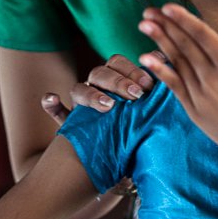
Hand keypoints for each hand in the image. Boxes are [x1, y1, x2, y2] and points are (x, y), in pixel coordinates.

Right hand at [40, 54, 160, 125]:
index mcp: (115, 79)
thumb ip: (154, 85)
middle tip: (136, 95)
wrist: (121, 160)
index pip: (118, 63)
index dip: (131, 70)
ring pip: (79, 89)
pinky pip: (55, 110)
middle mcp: (96, 87)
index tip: (148, 85)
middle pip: (100, 73)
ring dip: (92, 94)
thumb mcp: (148, 109)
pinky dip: (52, 104)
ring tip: (108, 105)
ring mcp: (80, 104)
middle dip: (118, 82)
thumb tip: (166, 58)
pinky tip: (50, 98)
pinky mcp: (69, 123)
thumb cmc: (138, 129)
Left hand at [137, 4, 217, 174]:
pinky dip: (160, 71)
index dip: (183, 19)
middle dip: (165, 26)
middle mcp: (212, 78)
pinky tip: (146, 58)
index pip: (202, 35)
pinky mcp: (194, 111)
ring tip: (144, 26)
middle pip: (184, 45)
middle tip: (148, 11)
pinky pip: (173, 86)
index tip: (168, 6)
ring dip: (159, 42)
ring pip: (176, 62)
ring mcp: (200, 96)